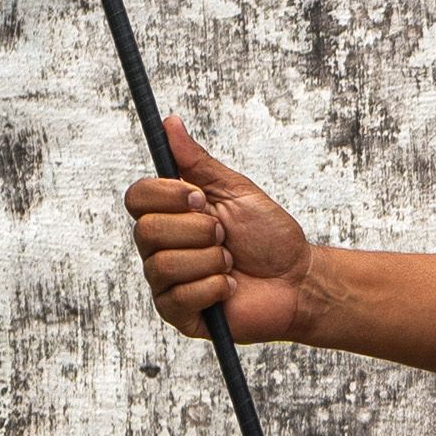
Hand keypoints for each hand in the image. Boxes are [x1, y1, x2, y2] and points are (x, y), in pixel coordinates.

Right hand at [126, 121, 323, 343]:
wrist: (298, 279)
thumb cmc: (269, 236)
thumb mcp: (236, 191)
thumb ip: (198, 162)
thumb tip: (170, 122)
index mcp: (169, 215)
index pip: (136, 197)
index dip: (166, 196)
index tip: (201, 199)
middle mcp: (160, 247)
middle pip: (146, 231)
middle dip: (198, 231)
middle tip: (225, 236)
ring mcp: (166, 282)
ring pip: (163, 264)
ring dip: (210, 260)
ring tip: (231, 262)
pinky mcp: (179, 313)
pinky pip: (180, 296)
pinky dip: (215, 286)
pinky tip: (231, 286)